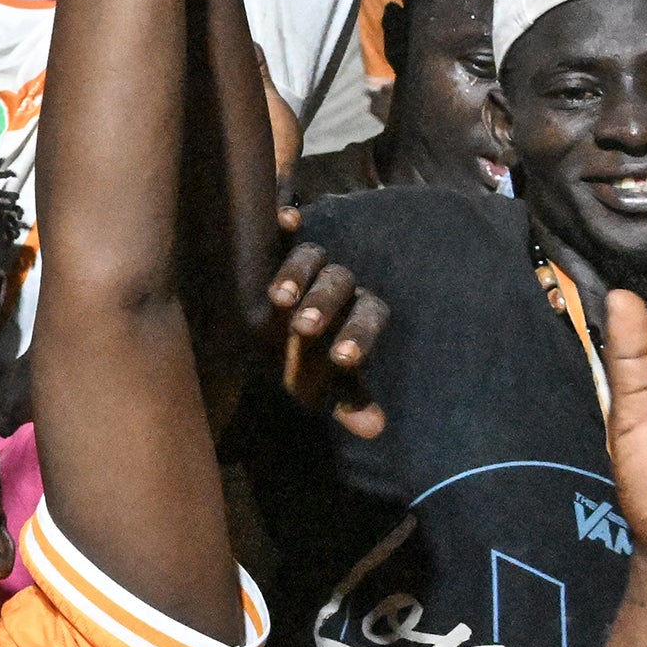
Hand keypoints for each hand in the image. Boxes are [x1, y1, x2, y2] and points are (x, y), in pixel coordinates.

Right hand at [265, 224, 390, 437]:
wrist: (270, 346)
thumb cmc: (305, 368)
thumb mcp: (325, 390)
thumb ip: (348, 403)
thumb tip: (375, 429)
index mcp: (358, 314)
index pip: (368, 316)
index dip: (358, 335)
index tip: (342, 359)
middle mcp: (337, 285)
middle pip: (338, 284)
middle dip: (322, 304)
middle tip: (303, 328)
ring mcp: (308, 267)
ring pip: (311, 257)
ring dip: (297, 274)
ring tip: (277, 298)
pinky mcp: (275, 254)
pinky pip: (282, 236)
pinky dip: (285, 224)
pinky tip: (285, 217)